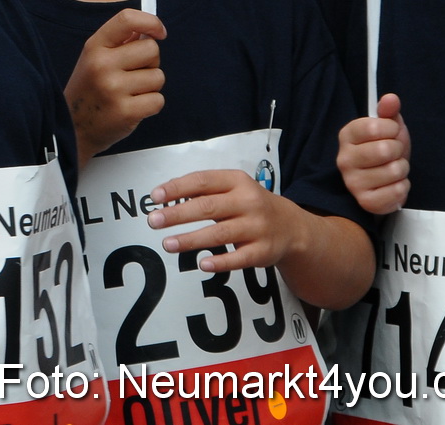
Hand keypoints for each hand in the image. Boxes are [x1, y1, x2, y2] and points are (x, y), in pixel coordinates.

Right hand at [65, 9, 165, 162]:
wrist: (73, 128)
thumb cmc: (89, 90)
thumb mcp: (94, 59)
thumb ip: (119, 43)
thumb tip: (150, 31)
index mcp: (94, 47)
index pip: (127, 19)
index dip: (150, 22)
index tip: (159, 32)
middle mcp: (102, 64)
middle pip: (151, 49)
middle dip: (150, 62)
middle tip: (133, 74)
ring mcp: (113, 88)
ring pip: (158, 76)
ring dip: (150, 86)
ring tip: (129, 93)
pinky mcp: (126, 111)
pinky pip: (158, 99)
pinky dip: (150, 104)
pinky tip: (132, 108)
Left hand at [146, 169, 303, 273]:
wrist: (291, 227)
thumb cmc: (250, 205)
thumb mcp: (232, 188)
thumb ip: (202, 189)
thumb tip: (164, 193)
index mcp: (237, 181)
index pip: (202, 181)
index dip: (177, 188)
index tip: (155, 196)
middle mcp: (248, 202)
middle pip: (208, 207)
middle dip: (177, 214)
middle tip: (154, 221)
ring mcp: (257, 227)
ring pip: (219, 233)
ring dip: (190, 239)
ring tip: (168, 243)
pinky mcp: (263, 251)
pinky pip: (239, 257)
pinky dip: (220, 261)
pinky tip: (202, 264)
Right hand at [337, 94, 410, 214]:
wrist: (382, 180)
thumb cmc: (383, 149)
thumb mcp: (388, 128)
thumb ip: (388, 111)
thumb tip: (391, 98)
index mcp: (346, 136)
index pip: (372, 126)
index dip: (391, 128)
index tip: (391, 133)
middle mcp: (344, 159)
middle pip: (385, 150)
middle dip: (399, 151)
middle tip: (393, 154)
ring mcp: (352, 182)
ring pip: (394, 171)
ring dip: (402, 170)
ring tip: (393, 170)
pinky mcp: (365, 201)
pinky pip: (397, 191)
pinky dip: (403, 187)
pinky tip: (393, 185)